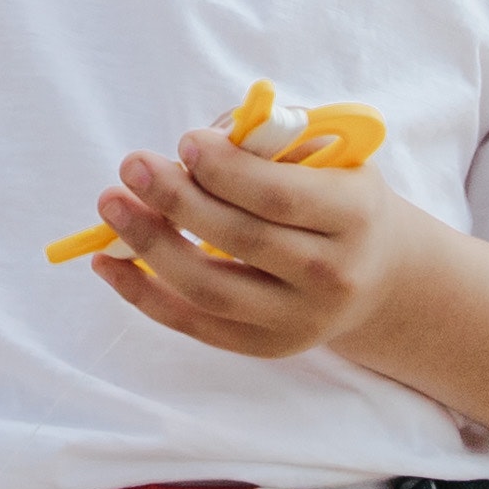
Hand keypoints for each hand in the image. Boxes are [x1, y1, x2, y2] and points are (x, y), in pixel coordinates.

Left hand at [80, 124, 424, 362]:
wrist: (379, 274)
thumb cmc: (338, 198)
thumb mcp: (329, 157)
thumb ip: (272, 144)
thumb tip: (197, 145)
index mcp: (352, 216)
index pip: (279, 197)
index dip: (226, 170)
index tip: (183, 142)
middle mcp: (330, 276)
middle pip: (239, 240)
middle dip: (176, 200)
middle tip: (131, 165)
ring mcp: (297, 320)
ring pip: (211, 289)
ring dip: (150, 246)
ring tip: (111, 205)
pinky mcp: (265, 346)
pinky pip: (195, 324)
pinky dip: (145, 295)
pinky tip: (108, 262)